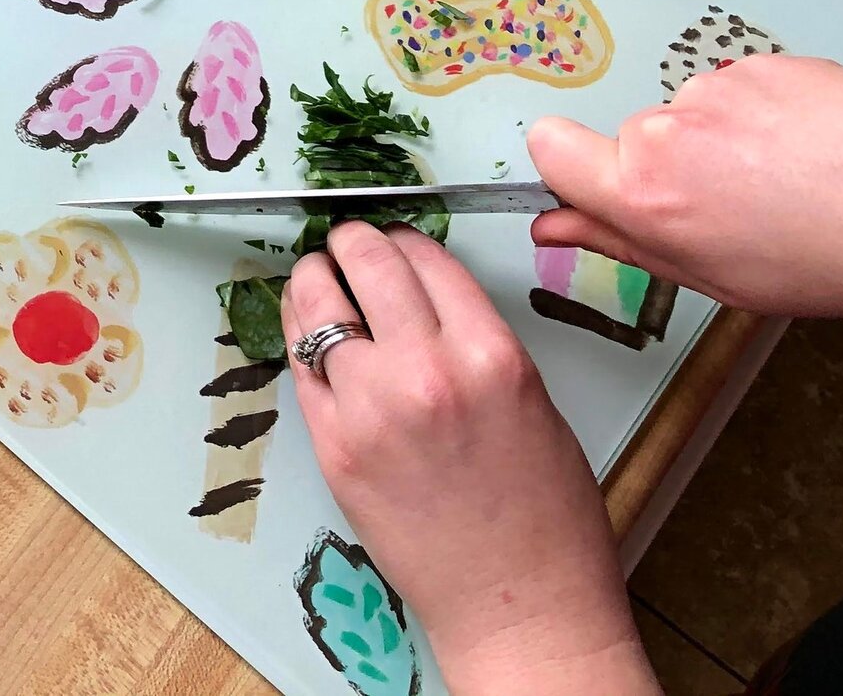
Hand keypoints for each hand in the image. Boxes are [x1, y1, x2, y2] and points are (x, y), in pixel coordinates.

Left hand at [282, 224, 656, 695]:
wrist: (519, 605)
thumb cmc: (543, 519)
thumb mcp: (532, 403)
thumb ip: (476, 343)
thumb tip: (425, 300)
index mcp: (490, 355)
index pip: (426, 257)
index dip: (403, 238)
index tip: (393, 237)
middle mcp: (426, 371)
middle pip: (366, 262)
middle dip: (351, 242)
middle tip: (345, 241)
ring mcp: (371, 407)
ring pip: (316, 304)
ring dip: (312, 279)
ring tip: (315, 276)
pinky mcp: (332, 446)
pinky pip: (299, 365)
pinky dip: (299, 337)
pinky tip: (306, 330)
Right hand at [529, 55, 842, 316]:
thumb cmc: (834, 255)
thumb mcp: (717, 276)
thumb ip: (623, 243)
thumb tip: (554, 228)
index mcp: (646, 195)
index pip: (549, 147)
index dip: (570, 167)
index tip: (599, 185)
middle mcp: (667, 131)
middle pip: (636, 139)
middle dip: (672, 167)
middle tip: (737, 204)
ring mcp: (714, 89)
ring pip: (691, 115)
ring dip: (725, 141)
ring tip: (788, 177)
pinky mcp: (760, 63)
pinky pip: (739, 90)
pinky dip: (766, 116)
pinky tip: (808, 149)